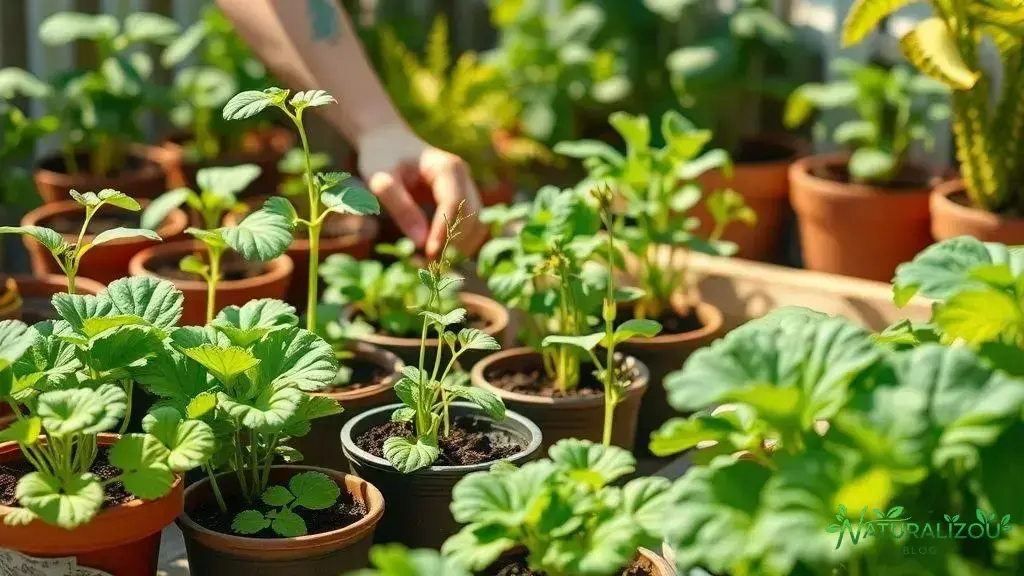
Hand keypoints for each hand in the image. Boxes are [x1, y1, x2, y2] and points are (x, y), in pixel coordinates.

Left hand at [357, 124, 486, 257]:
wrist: (388, 142)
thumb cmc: (382, 157)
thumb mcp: (381, 180)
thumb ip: (400, 207)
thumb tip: (421, 241)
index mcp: (447, 167)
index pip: (453, 203)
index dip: (444, 231)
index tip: (429, 254)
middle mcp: (464, 177)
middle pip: (472, 216)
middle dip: (454, 243)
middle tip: (428, 266)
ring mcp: (467, 188)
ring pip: (477, 225)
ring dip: (460, 247)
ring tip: (432, 264)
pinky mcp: (463, 200)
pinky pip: (471, 227)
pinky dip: (459, 244)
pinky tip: (437, 256)